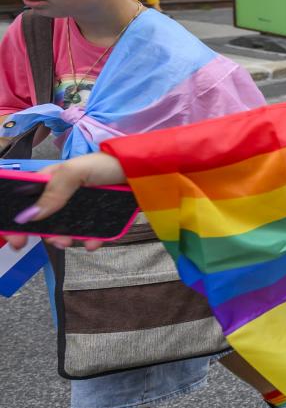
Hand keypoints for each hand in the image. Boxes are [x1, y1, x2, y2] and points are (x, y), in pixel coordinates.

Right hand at [1, 153, 126, 251]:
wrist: (148, 171)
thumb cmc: (109, 163)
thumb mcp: (76, 172)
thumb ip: (53, 192)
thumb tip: (30, 215)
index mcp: (52, 181)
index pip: (27, 201)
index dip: (18, 218)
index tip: (16, 237)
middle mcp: (65, 195)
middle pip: (45, 220)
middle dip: (45, 234)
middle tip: (54, 241)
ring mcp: (83, 207)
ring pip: (66, 230)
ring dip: (65, 239)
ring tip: (72, 242)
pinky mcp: (101, 216)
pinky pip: (91, 234)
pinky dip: (90, 241)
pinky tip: (93, 243)